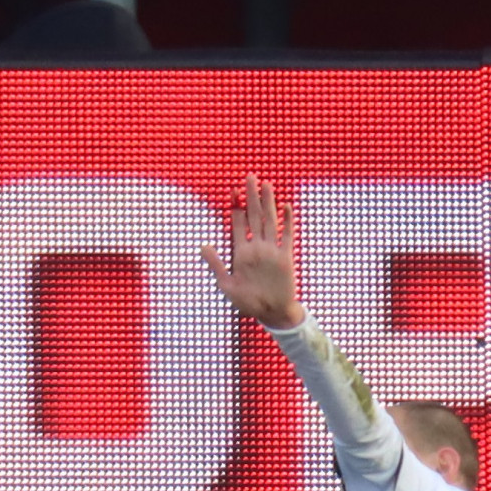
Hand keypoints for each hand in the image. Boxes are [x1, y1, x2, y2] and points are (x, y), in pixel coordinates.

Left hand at [198, 173, 303, 326]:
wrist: (271, 313)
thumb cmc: (247, 302)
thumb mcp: (226, 285)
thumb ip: (215, 264)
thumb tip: (204, 245)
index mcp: (241, 252)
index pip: (237, 224)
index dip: (235, 207)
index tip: (232, 191)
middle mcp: (256, 247)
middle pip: (253, 216)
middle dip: (250, 197)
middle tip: (249, 177)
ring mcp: (272, 250)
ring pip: (269, 220)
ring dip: (268, 203)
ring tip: (266, 185)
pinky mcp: (285, 257)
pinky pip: (287, 235)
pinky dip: (287, 221)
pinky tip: (285, 206)